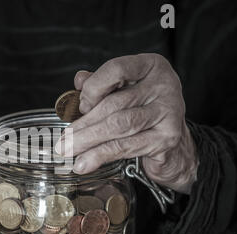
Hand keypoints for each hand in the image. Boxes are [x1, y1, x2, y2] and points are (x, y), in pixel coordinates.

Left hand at [55, 54, 198, 193]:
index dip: (93, 88)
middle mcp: (164, 85)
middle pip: (114, 104)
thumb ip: (102, 84)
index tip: (80, 106)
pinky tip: (84, 163)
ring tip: (68, 151)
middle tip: (62, 139)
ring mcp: (168, 112)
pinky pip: (126, 147)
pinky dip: (100, 156)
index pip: (117, 69)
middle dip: (83, 124)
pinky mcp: (167, 138)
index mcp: (151, 66)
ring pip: (118, 125)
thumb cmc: (144, 114)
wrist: (174, 145)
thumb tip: (79, 80)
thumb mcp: (124, 92)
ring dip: (88, 140)